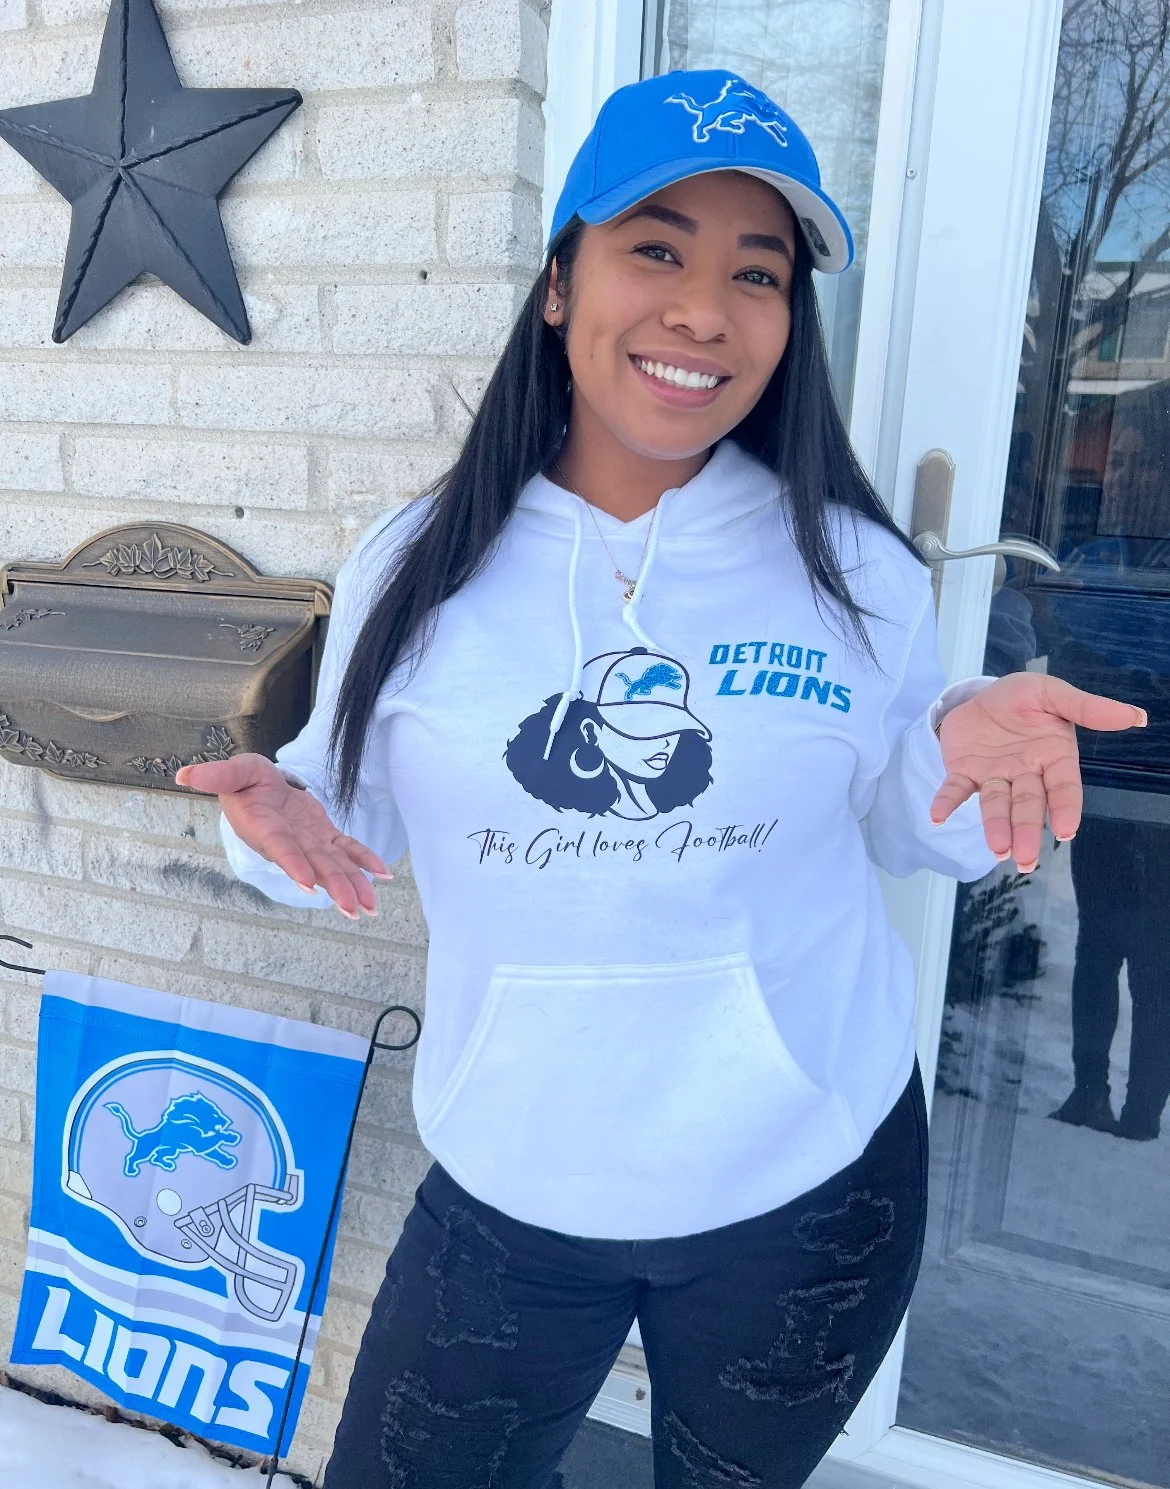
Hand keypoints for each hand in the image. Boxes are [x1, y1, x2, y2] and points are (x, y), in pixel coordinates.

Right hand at [174, 754, 390, 918]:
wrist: (260, 787)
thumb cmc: (245, 782)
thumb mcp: (233, 771)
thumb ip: (216, 775)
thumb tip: (184, 776)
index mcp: (264, 829)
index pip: (281, 848)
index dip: (294, 864)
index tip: (309, 883)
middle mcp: (289, 843)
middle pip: (314, 866)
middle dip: (334, 887)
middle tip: (352, 909)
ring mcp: (308, 842)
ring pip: (334, 865)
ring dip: (353, 885)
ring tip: (371, 908)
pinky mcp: (323, 836)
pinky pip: (347, 851)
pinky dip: (365, 861)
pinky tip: (383, 877)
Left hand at [932, 673, 1146, 872]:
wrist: (982, 694)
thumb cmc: (1023, 699)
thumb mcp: (1052, 693)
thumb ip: (1087, 707)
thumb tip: (1136, 717)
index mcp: (1053, 757)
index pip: (1063, 788)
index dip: (1065, 808)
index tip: (1065, 831)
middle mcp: (1025, 773)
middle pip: (1028, 806)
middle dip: (1027, 831)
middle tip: (1025, 860)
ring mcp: (994, 776)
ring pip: (995, 805)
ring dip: (995, 827)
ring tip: (998, 850)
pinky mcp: (964, 773)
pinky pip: (955, 790)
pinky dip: (947, 802)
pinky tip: (938, 816)